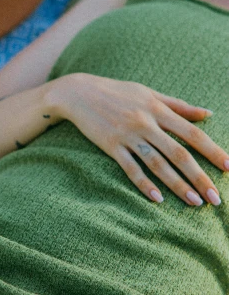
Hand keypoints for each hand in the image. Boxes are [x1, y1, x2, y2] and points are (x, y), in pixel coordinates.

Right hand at [48, 73, 228, 204]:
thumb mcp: (149, 93)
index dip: (212, 151)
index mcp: (158, 109)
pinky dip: (144, 184)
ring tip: (194, 202)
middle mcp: (145, 123)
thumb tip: (208, 113)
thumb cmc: (117, 92)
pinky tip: (158, 199)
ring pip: (157, 164)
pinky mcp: (111, 146)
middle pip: (178, 153)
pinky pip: (130, 168)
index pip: (191, 134)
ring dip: (177, 185)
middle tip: (216, 198)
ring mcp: (128, 135)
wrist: (79, 92)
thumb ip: (179, 105)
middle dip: (199, 177)